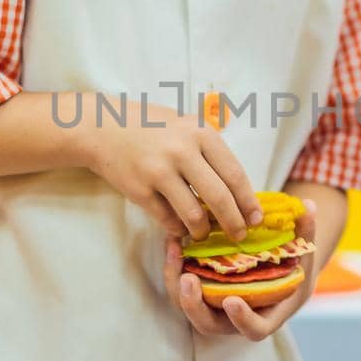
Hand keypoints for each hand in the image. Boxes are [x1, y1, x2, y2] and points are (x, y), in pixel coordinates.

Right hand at [83, 101, 260, 239]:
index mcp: (200, 133)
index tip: (256, 218)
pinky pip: (167, 220)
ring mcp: (159, 172)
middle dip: (234, 222)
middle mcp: (182, 151)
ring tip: (204, 233)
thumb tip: (238, 190)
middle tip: (239, 235)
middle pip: (219, 198)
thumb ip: (211, 151)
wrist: (104, 126)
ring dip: (203, 231)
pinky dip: (178, 229)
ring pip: (193, 215)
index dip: (248, 201)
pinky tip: (180, 227)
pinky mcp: (140, 190)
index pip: (234, 174)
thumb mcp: (187, 125)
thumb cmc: (152, 126)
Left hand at [164, 200, 318, 340]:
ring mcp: (216, 308)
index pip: (253, 329)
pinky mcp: (201, 294)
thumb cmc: (294, 269)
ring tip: (174, 251)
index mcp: (266, 315)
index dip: (242, 319)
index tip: (232, 301)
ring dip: (177, 283)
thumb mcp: (304, 254)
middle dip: (195, 305)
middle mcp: (237, 318)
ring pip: (190, 307)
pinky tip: (173, 241)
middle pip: (209, 324)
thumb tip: (309, 206)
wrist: (277, 275)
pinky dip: (174, 268)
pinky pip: (182, 289)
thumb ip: (306, 233)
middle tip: (188, 279)